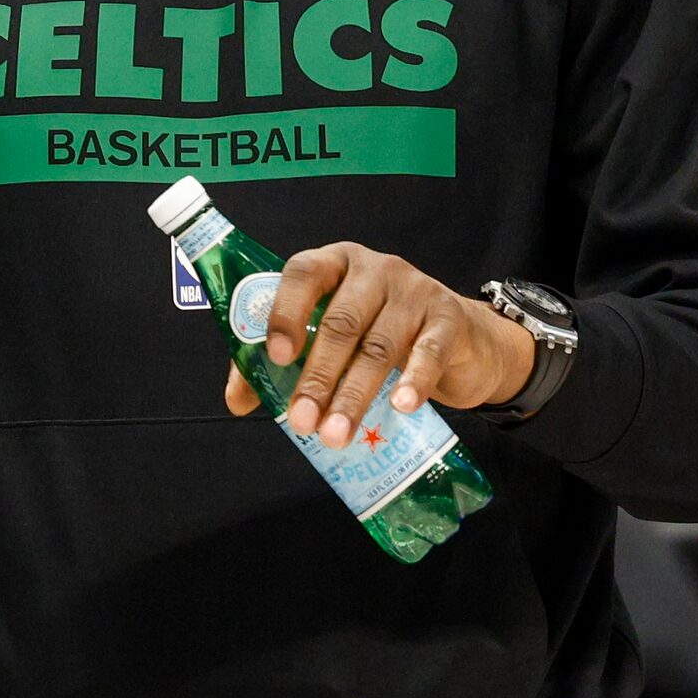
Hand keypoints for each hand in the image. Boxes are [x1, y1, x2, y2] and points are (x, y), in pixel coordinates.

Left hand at [219, 245, 534, 447]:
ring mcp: (414, 290)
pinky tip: (400, 405)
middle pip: (340, 322)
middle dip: (317, 376)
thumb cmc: (377, 334)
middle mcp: (373, 269)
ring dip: (354, 394)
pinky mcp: (449, 317)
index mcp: (333, 264)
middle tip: (301, 420)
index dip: (286, 312)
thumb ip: (279, 362)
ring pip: (378, 345)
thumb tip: (238, 400)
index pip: (304, 273)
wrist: (459, 337)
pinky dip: (414, 379)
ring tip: (336, 433)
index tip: (275, 356)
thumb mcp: (330, 338)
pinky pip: (428, 350)